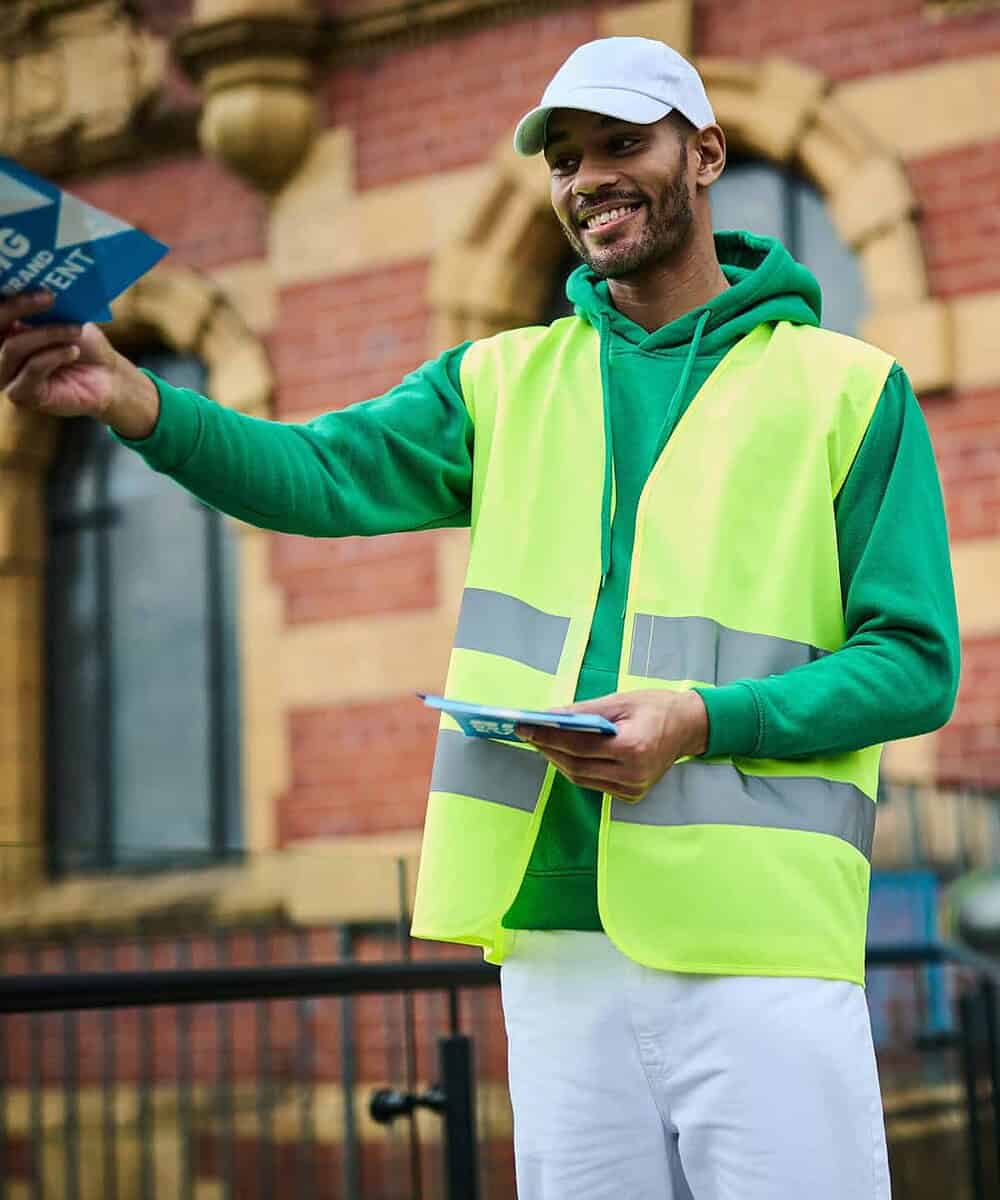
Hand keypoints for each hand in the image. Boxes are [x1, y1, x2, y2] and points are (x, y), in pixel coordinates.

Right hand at [0, 289, 158, 436]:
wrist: (108, 377)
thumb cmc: (84, 345)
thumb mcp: (64, 317)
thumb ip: (42, 303)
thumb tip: (32, 278)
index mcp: (5, 329)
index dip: (6, 298)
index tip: (27, 281)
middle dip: (17, 307)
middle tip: (48, 297)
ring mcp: (7, 375)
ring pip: (12, 348)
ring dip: (46, 335)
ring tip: (74, 330)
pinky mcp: (22, 394)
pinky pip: (31, 369)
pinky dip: (53, 356)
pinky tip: (72, 351)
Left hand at [516, 689, 707, 801]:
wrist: (689, 727)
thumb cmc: (655, 707)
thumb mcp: (619, 701)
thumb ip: (583, 712)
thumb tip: (548, 715)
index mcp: (633, 748)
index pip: (579, 746)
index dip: (548, 737)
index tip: (524, 726)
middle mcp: (633, 774)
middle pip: (576, 766)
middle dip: (548, 748)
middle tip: (527, 733)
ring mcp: (633, 789)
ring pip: (581, 778)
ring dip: (558, 760)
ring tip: (540, 741)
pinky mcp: (631, 795)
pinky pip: (593, 783)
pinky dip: (575, 768)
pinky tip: (562, 753)